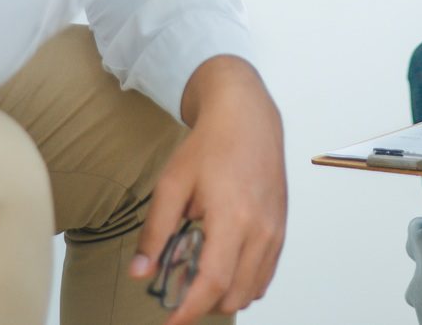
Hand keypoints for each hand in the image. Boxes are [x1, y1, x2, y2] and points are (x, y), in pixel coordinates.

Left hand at [129, 56, 286, 323]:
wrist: (248, 116)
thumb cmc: (210, 145)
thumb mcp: (172, 184)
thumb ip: (156, 231)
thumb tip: (139, 272)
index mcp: (233, 217)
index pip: (213, 283)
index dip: (190, 310)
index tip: (171, 324)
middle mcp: (261, 229)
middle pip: (235, 295)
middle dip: (205, 304)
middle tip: (179, 291)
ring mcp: (276, 230)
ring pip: (253, 289)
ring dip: (226, 294)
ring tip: (200, 273)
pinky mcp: (281, 228)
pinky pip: (266, 273)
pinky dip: (244, 280)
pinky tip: (223, 262)